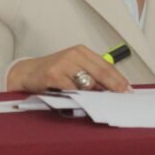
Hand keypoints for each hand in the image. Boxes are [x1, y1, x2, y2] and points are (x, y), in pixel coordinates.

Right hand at [7, 45, 129, 92]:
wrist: (27, 72)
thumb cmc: (54, 72)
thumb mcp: (73, 68)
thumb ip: (90, 75)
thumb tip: (112, 89)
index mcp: (81, 52)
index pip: (105, 65)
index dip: (118, 78)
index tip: (128, 89)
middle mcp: (73, 54)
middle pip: (100, 72)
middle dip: (114, 86)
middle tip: (123, 97)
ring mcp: (63, 63)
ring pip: (87, 82)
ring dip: (97, 95)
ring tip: (105, 103)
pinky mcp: (53, 74)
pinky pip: (71, 89)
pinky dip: (79, 97)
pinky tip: (85, 102)